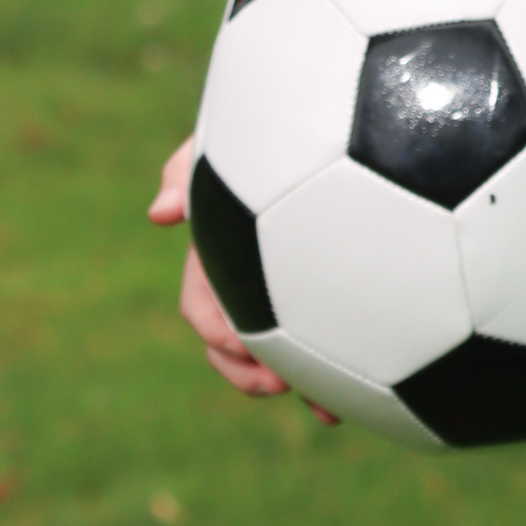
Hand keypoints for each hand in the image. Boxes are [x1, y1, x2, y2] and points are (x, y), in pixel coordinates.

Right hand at [149, 137, 335, 419]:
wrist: (357, 117)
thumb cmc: (292, 120)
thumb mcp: (238, 136)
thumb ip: (192, 164)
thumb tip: (159, 214)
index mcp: (228, 248)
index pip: (203, 303)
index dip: (214, 330)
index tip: (233, 344)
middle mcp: (259, 274)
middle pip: (239, 344)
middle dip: (251, 373)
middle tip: (278, 385)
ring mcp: (301, 288)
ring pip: (288, 355)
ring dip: (300, 384)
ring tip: (327, 408)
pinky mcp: (344, 293)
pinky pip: (335, 344)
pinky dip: (342, 372)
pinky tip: (366, 391)